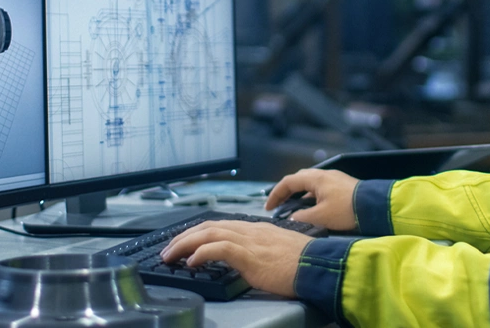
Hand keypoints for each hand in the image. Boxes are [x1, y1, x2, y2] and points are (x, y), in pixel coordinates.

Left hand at [160, 220, 311, 296]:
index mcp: (258, 229)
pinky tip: (191, 261)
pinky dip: (202, 252)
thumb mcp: (282, 251)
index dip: (199, 232)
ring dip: (185, 244)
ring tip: (171, 255)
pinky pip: (219, 248)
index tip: (185, 242)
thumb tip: (254, 259)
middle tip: (169, 249)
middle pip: (209, 226)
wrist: (320, 265)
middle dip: (185, 236)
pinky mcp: (250, 255)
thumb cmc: (307, 263)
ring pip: (209, 233)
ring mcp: (250, 241)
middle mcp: (251, 230)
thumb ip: (265, 251)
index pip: (221, 224)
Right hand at [266, 168, 358, 230]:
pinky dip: (311, 197)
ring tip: (294, 209)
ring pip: (310, 184)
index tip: (268, 207)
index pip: (288, 182)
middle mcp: (324, 175)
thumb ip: (301, 217)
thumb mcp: (320, 217)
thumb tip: (292, 219)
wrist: (375, 206)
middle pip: (298, 180)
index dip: (275, 194)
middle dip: (286, 193)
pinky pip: (320, 188)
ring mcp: (334, 179)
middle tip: (279, 206)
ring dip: (299, 195)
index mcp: (316, 178)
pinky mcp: (342, 186)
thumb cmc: (347, 210)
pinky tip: (313, 209)